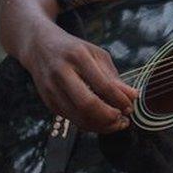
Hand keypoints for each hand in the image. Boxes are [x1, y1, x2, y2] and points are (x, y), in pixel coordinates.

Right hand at [22, 24, 138, 132]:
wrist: (40, 46)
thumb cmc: (74, 50)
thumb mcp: (96, 55)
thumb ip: (113, 76)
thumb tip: (132, 96)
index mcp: (78, 56)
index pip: (103, 85)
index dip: (119, 100)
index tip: (130, 107)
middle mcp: (61, 73)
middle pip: (87, 104)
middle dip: (109, 117)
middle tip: (123, 120)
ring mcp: (51, 89)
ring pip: (78, 117)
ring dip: (100, 126)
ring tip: (116, 124)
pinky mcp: (47, 101)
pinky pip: (71, 119)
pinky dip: (88, 124)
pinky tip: (101, 121)